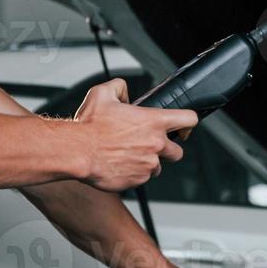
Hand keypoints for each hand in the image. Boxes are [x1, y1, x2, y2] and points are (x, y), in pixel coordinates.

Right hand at [74, 79, 197, 192]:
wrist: (77, 152)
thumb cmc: (89, 125)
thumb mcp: (102, 93)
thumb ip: (119, 87)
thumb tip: (124, 92)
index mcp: (153, 122)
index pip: (189, 119)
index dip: (187, 121)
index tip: (183, 125)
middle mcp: (156, 145)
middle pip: (178, 151)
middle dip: (167, 149)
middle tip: (151, 144)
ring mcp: (148, 165)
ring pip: (157, 167)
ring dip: (148, 162)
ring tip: (128, 155)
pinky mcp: (137, 180)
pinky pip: (141, 178)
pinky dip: (134, 173)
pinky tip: (119, 164)